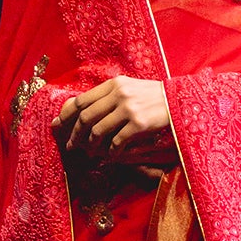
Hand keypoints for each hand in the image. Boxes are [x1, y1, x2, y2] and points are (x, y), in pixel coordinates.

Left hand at [54, 77, 169, 152]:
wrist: (181, 100)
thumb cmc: (154, 97)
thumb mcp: (130, 88)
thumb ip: (109, 96)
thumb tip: (83, 110)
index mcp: (114, 84)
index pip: (81, 100)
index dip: (66, 115)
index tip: (59, 126)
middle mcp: (119, 94)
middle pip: (86, 117)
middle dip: (75, 134)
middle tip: (71, 145)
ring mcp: (128, 108)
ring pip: (98, 131)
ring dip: (91, 145)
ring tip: (91, 153)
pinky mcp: (139, 123)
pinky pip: (117, 141)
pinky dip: (111, 152)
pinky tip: (112, 156)